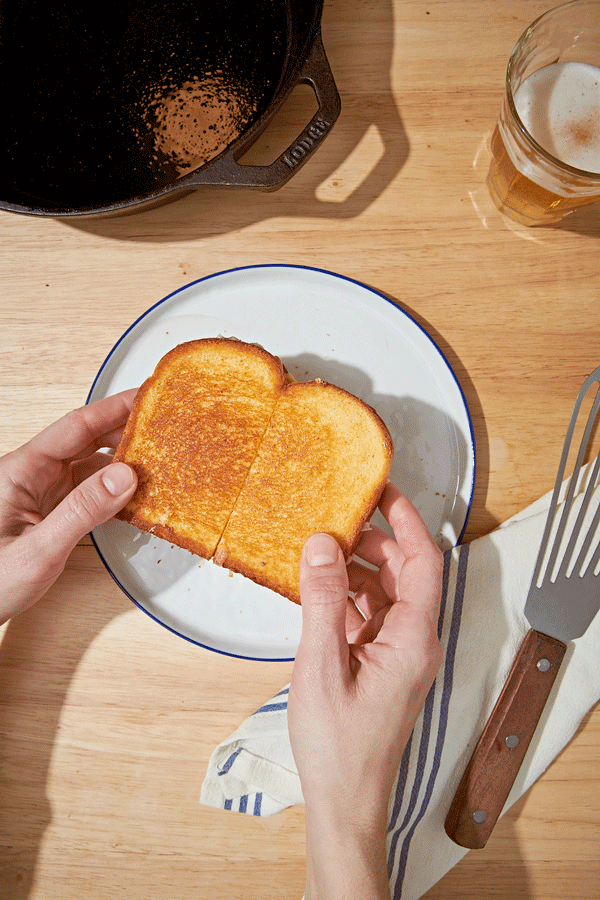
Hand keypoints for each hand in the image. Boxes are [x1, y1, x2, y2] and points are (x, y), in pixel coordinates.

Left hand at [0, 391, 137, 624]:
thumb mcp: (38, 550)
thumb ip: (82, 512)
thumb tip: (123, 478)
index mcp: (20, 471)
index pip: (75, 427)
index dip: (112, 409)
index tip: (144, 398)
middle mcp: (31, 476)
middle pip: (86, 441)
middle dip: (124, 432)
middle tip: (162, 426)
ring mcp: (41, 494)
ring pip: (90, 467)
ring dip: (123, 464)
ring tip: (157, 460)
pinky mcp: (49, 514)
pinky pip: (88, 492)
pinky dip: (114, 491)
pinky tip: (135, 495)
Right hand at [288, 483, 443, 899]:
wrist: (345, 800)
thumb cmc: (339, 746)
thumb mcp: (322, 665)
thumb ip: (323, 600)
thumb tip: (323, 544)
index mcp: (414, 640)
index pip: (423, 562)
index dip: (406, 521)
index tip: (383, 491)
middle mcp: (415, 642)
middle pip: (404, 572)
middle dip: (373, 541)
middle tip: (337, 518)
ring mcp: (399, 654)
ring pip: (384, 592)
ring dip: (355, 569)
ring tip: (319, 551)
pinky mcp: (381, 664)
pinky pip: (369, 615)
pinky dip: (346, 597)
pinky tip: (318, 589)